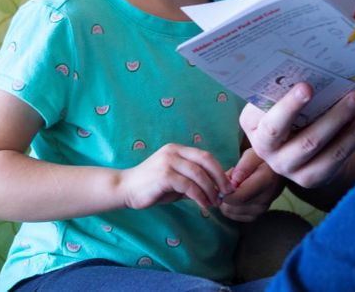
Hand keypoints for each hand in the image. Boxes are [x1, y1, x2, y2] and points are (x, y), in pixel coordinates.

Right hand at [116, 143, 231, 212]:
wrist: (126, 189)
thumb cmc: (152, 187)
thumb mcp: (177, 181)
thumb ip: (194, 180)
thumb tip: (219, 188)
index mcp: (177, 149)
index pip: (205, 156)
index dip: (220, 170)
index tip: (228, 185)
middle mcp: (173, 151)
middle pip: (205, 161)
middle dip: (219, 178)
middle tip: (227, 193)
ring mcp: (168, 162)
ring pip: (199, 174)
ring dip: (210, 190)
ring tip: (215, 202)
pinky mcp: (164, 175)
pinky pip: (189, 186)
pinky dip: (199, 196)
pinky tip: (203, 205)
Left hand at [219, 148, 285, 221]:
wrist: (276, 171)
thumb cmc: (262, 160)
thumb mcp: (254, 154)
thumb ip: (244, 166)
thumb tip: (234, 182)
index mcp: (266, 181)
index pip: (238, 196)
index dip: (224, 190)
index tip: (223, 179)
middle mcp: (265, 199)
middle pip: (231, 205)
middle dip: (223, 193)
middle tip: (227, 179)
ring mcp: (261, 209)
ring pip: (230, 211)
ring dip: (225, 199)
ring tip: (231, 186)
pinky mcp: (256, 214)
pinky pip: (234, 215)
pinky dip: (229, 205)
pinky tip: (233, 194)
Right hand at [239, 84, 354, 188]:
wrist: (286, 141)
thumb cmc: (280, 110)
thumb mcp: (272, 101)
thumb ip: (281, 90)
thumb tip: (310, 70)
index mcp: (257, 131)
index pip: (272, 124)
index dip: (289, 107)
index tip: (308, 86)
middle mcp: (271, 156)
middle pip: (307, 142)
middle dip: (334, 118)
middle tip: (354, 94)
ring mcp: (294, 171)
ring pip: (329, 153)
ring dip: (352, 127)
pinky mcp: (315, 177)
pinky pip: (339, 158)